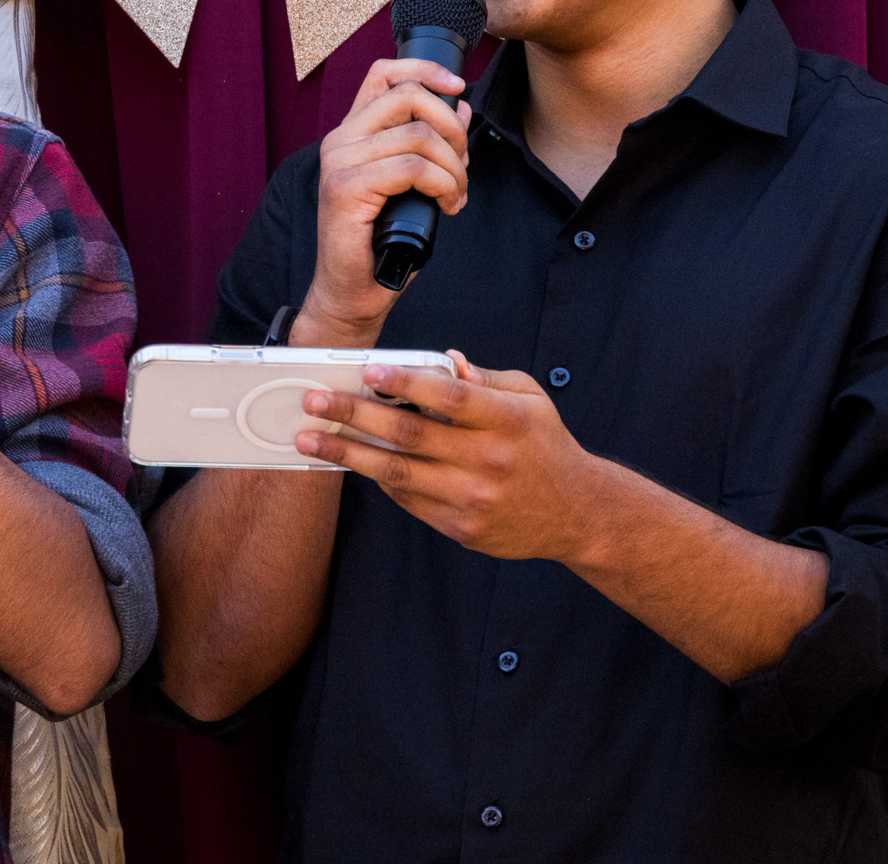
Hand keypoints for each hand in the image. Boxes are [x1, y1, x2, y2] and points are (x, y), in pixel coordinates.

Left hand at [293, 353, 602, 562]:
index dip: (405, 381)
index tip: (368, 370)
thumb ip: (483, 378)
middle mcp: (489, 459)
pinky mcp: (461, 527)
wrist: (577, 513)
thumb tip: (442, 361)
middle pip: (410, 434)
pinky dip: (379, 478)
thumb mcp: (529, 399)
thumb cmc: (545, 446)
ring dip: (347, 453)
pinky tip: (353, 461)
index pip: (448, 396)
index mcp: (507, 419)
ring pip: (397, 472)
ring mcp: (473, 497)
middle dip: (354, 415)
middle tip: (315, 400)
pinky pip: (408, 500)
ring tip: (311, 439)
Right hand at [300, 59, 470, 343]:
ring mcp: (339, 163)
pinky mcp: (346, 188)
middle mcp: (340, 140)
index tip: (458, 87)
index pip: (384, 73)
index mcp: (353, 133)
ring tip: (456, 194)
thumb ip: (429, 142)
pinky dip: (443, 185)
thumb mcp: (412, 182)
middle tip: (463, 163)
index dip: (425, 70)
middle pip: (408, 97)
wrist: (353, 290)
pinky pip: (412, 168)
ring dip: (453, 166)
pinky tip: (447, 205)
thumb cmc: (382, 240)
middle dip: (451, 126)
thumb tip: (460, 105)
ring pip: (417, 135)